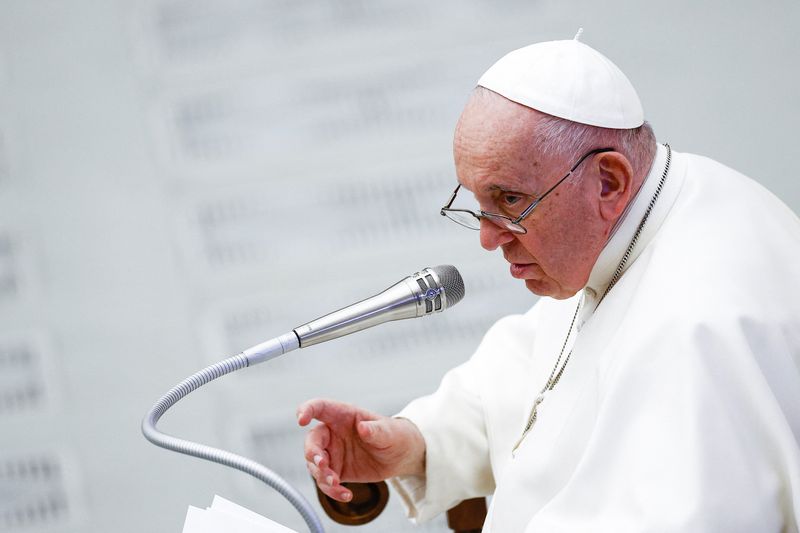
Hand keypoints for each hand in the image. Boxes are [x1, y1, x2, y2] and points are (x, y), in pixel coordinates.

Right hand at [297, 398, 425, 501]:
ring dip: (321, 475)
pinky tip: (346, 494)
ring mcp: (333, 453)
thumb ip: (375, 429)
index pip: (320, 407)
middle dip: (313, 453)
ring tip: (336, 483)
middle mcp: (333, 433)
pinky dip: (332, 490)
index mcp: (343, 415)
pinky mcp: (337, 471)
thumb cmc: (394, 435)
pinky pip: (326, 482)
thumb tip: (363, 427)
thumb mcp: (388, 431)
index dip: (307, 410)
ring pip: (315, 464)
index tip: (301, 420)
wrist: (400, 456)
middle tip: (322, 465)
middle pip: (312, 440)